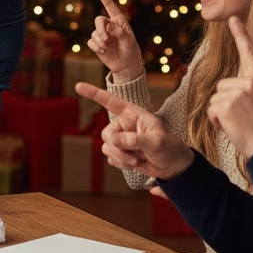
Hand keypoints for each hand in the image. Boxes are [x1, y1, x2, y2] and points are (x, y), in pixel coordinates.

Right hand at [74, 81, 194, 179]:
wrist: (173, 167)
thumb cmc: (169, 148)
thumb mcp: (156, 142)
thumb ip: (135, 140)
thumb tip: (115, 140)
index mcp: (133, 114)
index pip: (110, 101)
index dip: (93, 93)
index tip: (78, 86)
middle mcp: (124, 124)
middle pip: (106, 134)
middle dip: (118, 147)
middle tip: (134, 156)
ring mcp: (122, 139)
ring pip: (106, 147)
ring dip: (120, 158)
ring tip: (137, 160)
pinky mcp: (121, 152)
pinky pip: (111, 158)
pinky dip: (121, 164)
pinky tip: (135, 163)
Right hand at [86, 0, 143, 82]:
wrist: (126, 66)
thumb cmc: (130, 50)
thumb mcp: (129, 41)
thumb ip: (119, 32)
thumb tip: (108, 26)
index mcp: (119, 21)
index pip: (110, 6)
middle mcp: (109, 25)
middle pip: (98, 20)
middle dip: (101, 30)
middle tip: (107, 39)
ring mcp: (102, 35)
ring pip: (94, 33)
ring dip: (100, 41)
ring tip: (107, 48)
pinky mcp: (97, 44)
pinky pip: (90, 42)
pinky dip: (96, 47)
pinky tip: (103, 51)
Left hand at [207, 16, 252, 158]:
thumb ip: (248, 89)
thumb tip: (225, 89)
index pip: (249, 52)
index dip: (240, 34)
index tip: (232, 18)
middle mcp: (250, 81)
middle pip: (221, 85)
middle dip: (226, 102)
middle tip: (243, 117)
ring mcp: (238, 92)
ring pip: (215, 98)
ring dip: (221, 113)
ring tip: (240, 123)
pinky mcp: (226, 104)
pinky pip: (211, 110)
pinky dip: (216, 122)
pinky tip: (232, 128)